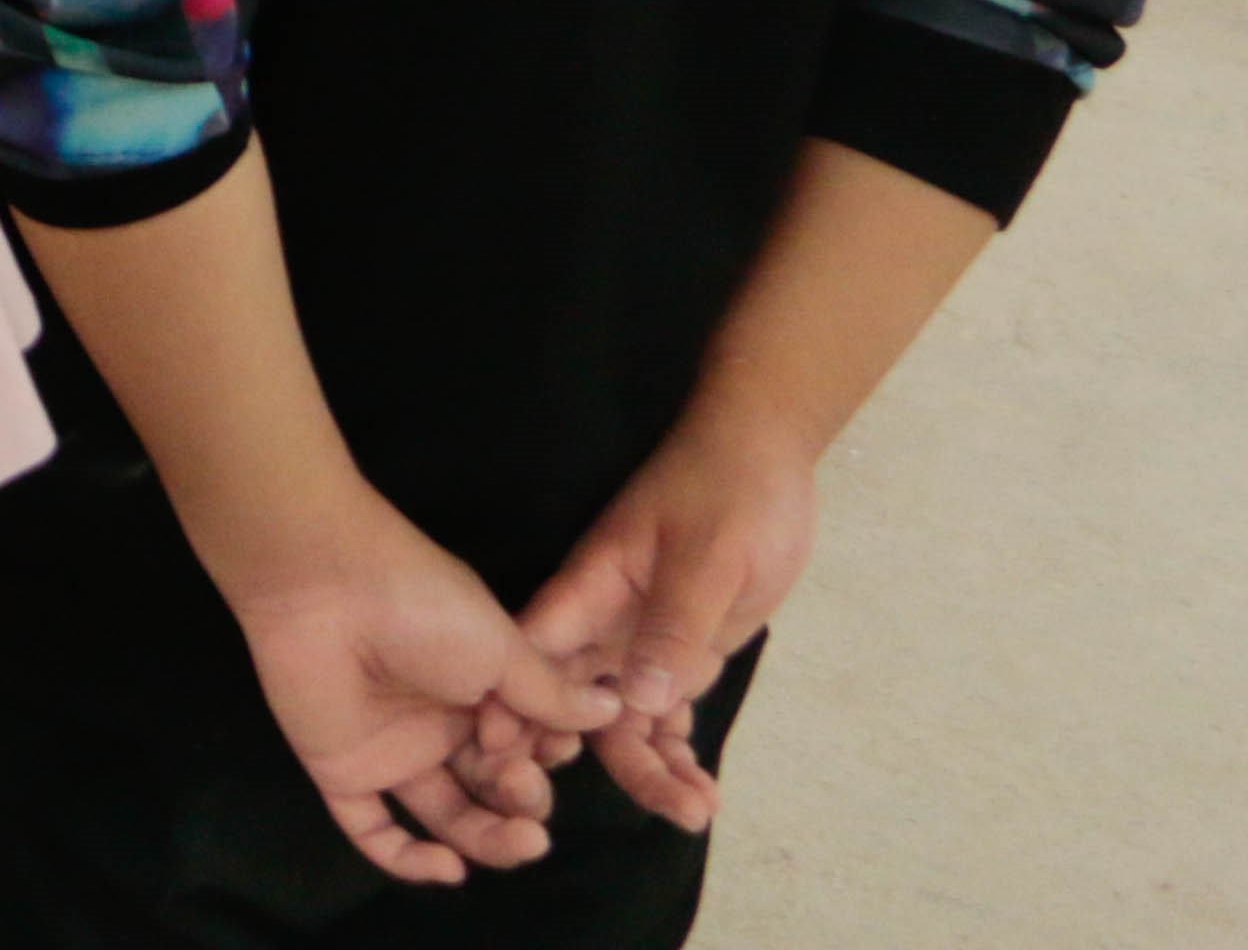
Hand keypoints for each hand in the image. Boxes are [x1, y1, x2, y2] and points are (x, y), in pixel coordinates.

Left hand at [220, 493, 617, 885]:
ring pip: (449, 816)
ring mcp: (393, 750)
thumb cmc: (423, 604)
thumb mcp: (501, 647)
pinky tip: (450, 868)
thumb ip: (549, 692)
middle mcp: (440, 723)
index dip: (547, 758)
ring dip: (490, 839)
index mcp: (481, 687)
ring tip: (524, 839)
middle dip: (524, 796)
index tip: (560, 747)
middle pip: (495, 788)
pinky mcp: (345, 770)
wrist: (325, 585)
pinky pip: (374, 831)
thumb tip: (611, 708)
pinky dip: (409, 861)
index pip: (528, 746)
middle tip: (523, 778)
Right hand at [517, 399, 816, 833]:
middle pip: (584, 705)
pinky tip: (703, 793)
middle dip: (612, 763)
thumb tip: (639, 705)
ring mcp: (643, 642)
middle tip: (666, 811)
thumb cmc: (727, 491)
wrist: (765, 458)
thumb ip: (674, 628)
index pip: (536, 652)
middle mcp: (605, 625)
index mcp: (591, 590)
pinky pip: (667, 714)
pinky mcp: (682, 653)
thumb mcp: (708, 558)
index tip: (504, 760)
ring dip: (655, 769)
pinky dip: (679, 752)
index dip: (515, 704)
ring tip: (698, 812)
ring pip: (629, 721)